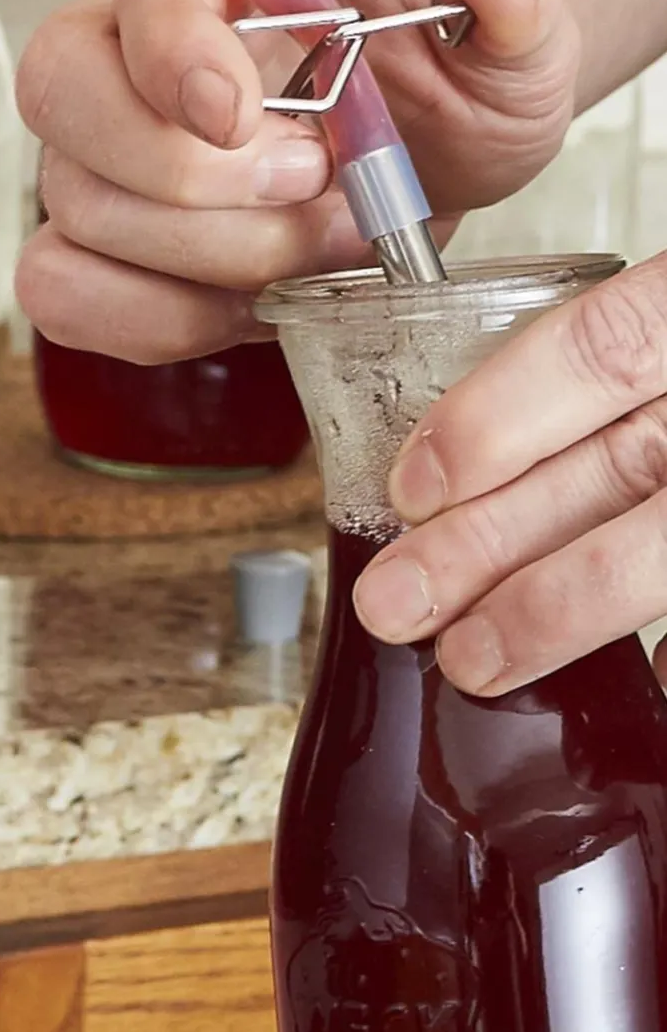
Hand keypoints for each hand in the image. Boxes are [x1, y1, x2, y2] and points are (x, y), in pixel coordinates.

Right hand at [14, 0, 581, 363]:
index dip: (172, 51)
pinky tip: (241, 305)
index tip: (237, 116)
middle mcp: (133, 32)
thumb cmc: (446, 62)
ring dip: (207, 257)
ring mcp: (103, 137)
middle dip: (186, 176)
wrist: (428, 125)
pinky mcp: (99, 231)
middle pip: (61, 90)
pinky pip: (59, 286)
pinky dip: (149, 318)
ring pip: (71, 204)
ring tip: (316, 245)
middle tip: (312, 185)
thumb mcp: (513, 30)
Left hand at [353, 257, 666, 692]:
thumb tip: (462, 453)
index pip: (607, 347)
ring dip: (565, 607)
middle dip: (499, 543)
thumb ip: (625, 359)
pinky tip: (635, 684)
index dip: (499, 415)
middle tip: (397, 603)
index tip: (411, 484)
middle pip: (627, 466)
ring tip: (473, 658)